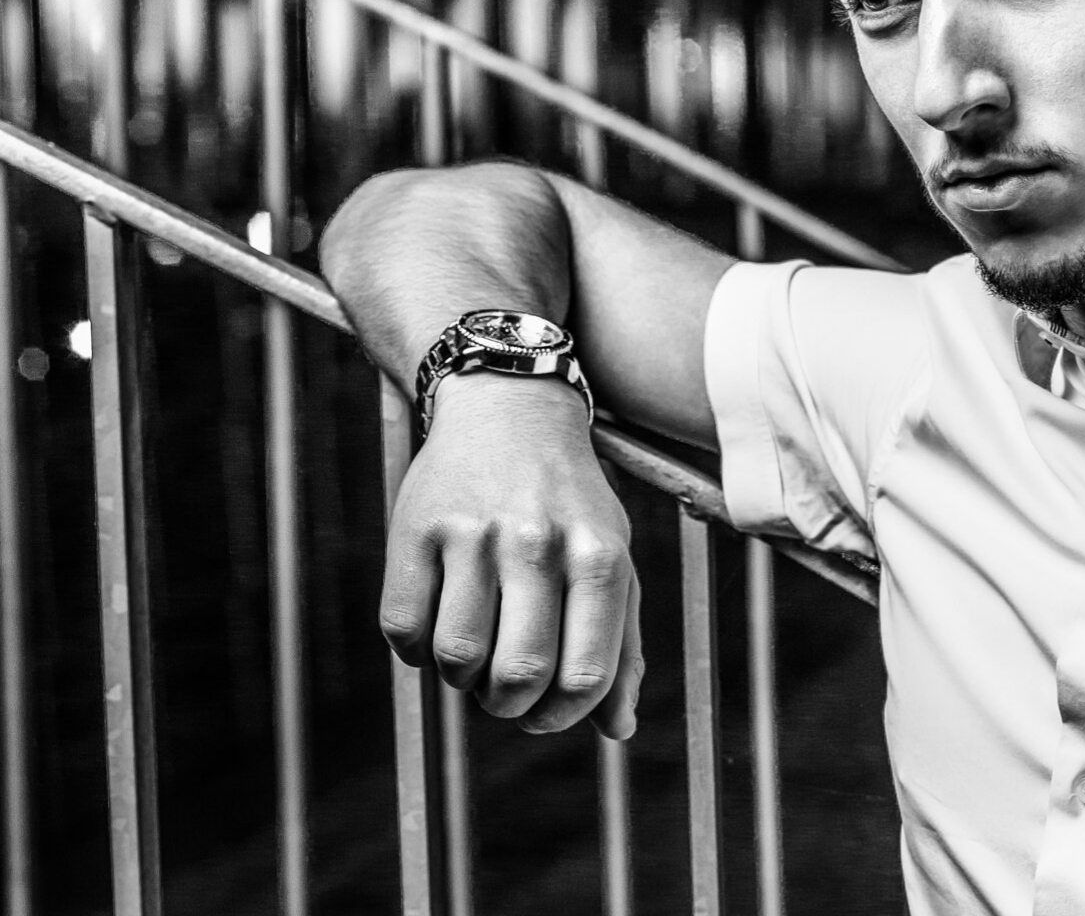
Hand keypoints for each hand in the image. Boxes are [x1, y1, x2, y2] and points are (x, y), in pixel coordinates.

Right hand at [379, 376, 642, 738]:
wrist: (509, 410)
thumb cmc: (568, 504)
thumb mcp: (611, 559)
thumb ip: (622, 646)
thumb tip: (620, 731)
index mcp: (599, 556)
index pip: (585, 676)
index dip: (560, 717)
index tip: (543, 714)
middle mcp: (539, 542)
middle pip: (519, 675)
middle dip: (508, 705)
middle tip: (503, 691)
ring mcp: (474, 534)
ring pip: (457, 659)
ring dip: (461, 678)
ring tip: (475, 649)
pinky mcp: (415, 529)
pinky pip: (404, 630)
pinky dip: (416, 650)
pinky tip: (438, 622)